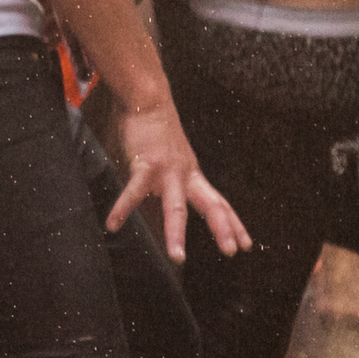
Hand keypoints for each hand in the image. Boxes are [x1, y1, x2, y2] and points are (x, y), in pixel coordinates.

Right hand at [105, 97, 247, 263]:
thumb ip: (172, 178)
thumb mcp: (173, 158)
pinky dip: (123, 209)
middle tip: (231, 252)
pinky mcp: (146, 165)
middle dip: (222, 229)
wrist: (148, 99)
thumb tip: (164, 195)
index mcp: (193, 175)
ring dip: (177, 234)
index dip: (233, 224)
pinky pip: (134, 192)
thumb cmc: (157, 128)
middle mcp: (186, 175)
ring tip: (177, 258)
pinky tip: (112, 224)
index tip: (246, 245)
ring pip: (176, 208)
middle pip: (210, 206)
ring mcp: (167, 171)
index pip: (219, 203)